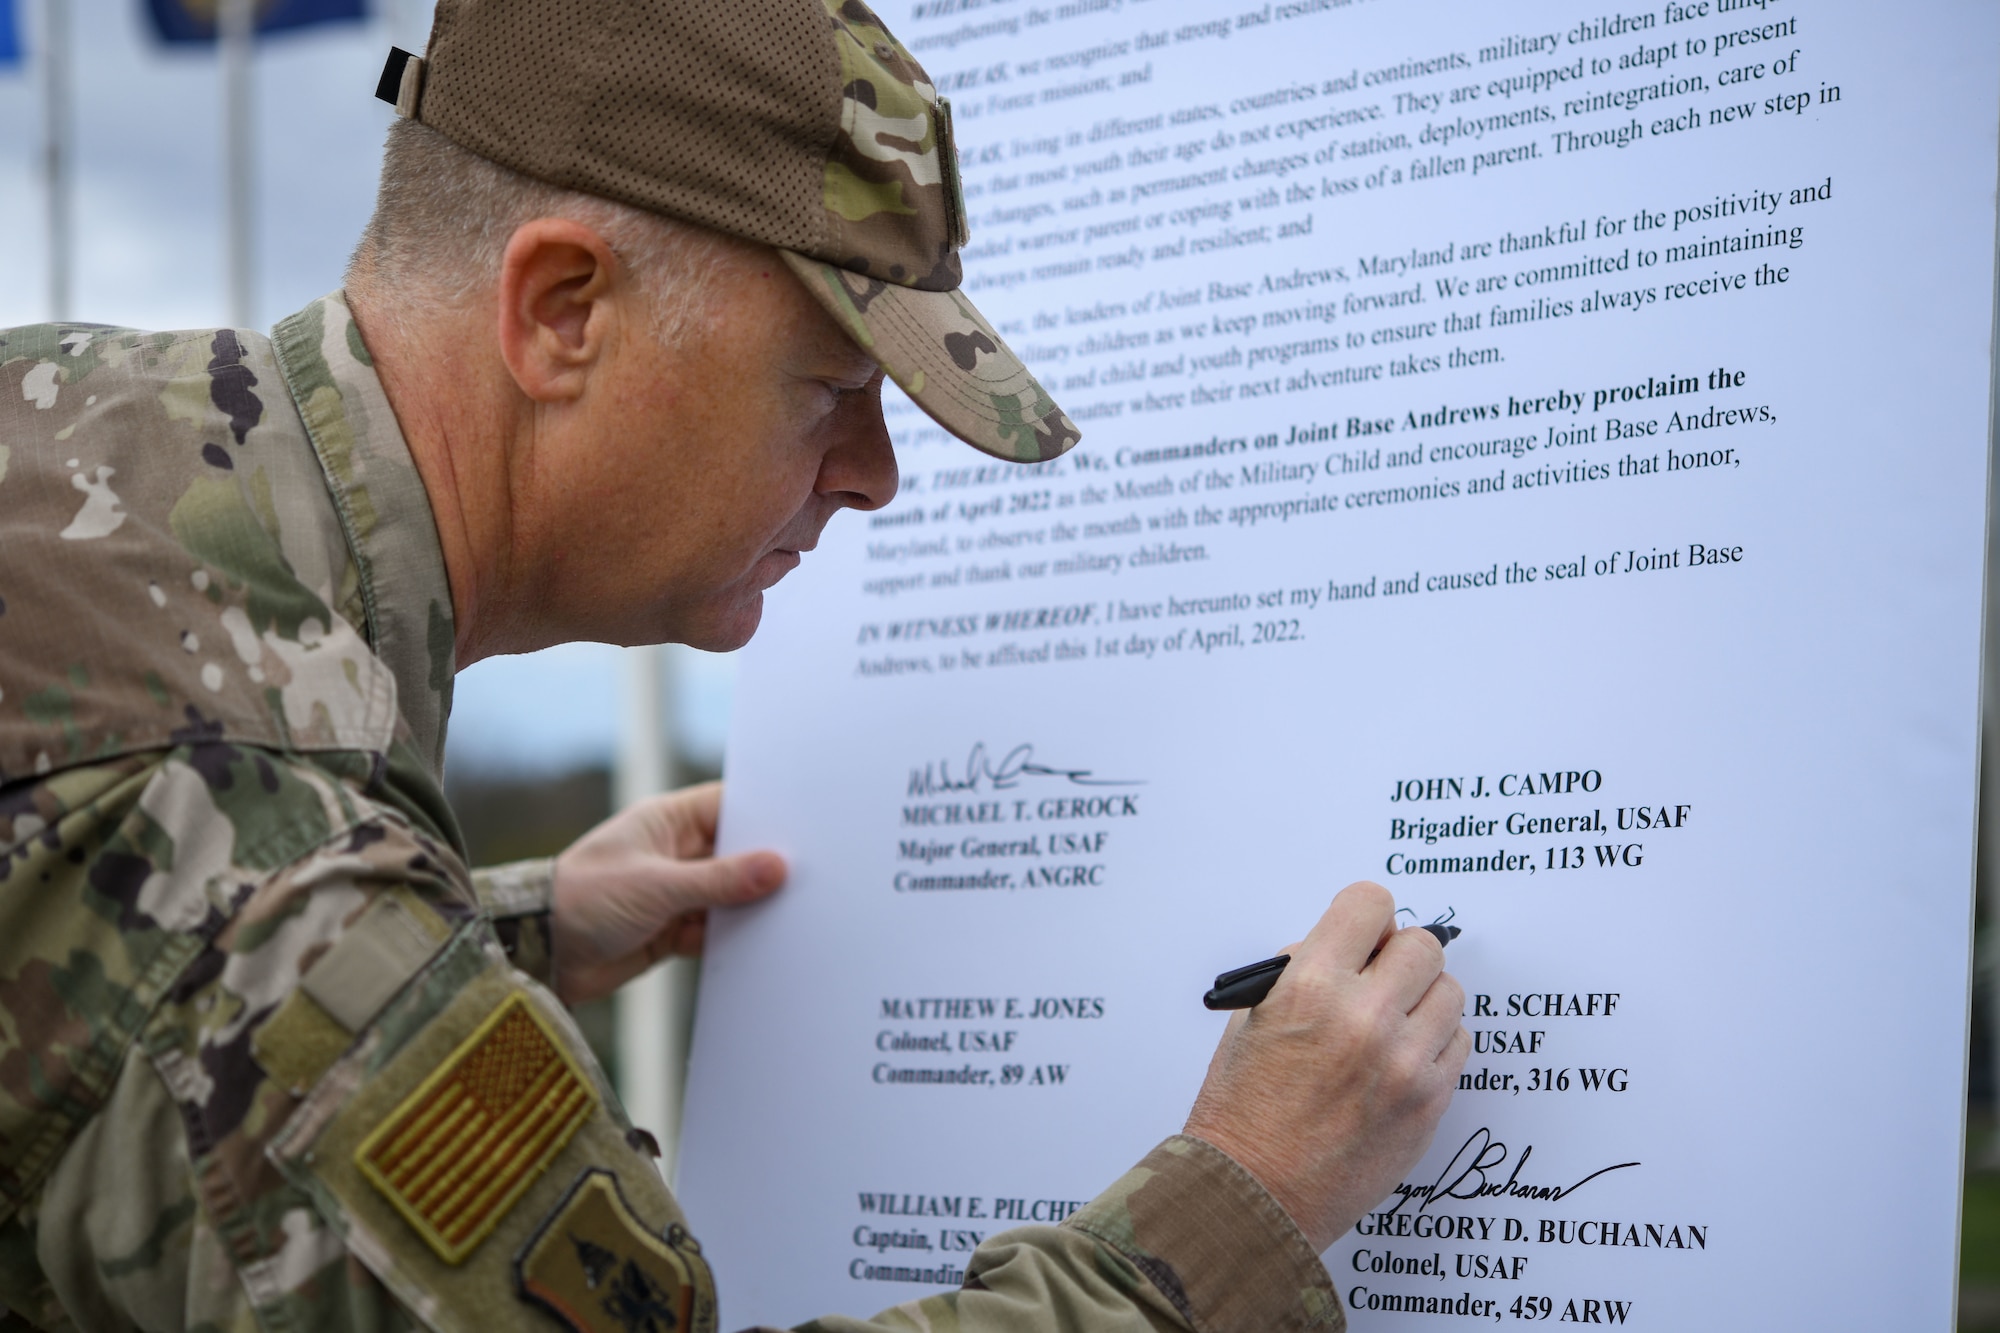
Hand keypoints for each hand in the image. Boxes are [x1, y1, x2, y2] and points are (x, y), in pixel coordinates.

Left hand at [549, 781, 784, 1004]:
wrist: (540, 953)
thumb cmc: (584, 898)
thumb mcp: (657, 886)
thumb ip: (719, 880)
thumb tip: (776, 868)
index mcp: (666, 822)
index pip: (728, 807)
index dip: (764, 815)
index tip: (805, 828)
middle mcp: (674, 853)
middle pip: (734, 855)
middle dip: (763, 869)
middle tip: (808, 878)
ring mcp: (673, 892)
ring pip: (728, 896)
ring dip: (749, 908)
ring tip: (790, 917)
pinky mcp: (670, 930)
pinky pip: (713, 930)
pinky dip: (730, 939)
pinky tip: (757, 946)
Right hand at [1183, 881, 1470, 1251]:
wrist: (1257, 1196)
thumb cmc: (1243, 1113)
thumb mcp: (1252, 1019)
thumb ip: (1301, 970)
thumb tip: (1351, 946)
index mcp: (1309, 987)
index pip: (1370, 904)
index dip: (1365, 916)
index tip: (1361, 933)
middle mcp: (1364, 1017)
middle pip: (1422, 944)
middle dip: (1398, 957)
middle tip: (1378, 981)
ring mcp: (1405, 1063)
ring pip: (1450, 992)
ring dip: (1423, 1000)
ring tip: (1390, 1026)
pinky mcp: (1430, 1102)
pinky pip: (1460, 1043)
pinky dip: (1435, 1044)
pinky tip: (1401, 1061)